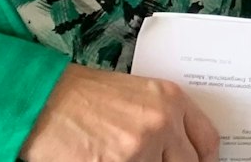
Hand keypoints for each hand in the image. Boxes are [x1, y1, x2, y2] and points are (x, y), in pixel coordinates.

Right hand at [20, 64, 219, 161]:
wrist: (43, 99)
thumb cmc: (84, 95)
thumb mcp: (137, 95)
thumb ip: (164, 119)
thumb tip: (178, 148)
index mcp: (171, 100)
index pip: (208, 141)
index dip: (206, 160)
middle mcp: (161, 123)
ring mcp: (138, 148)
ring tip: (122, 157)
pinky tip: (107, 161)